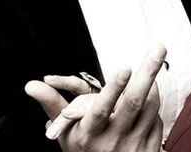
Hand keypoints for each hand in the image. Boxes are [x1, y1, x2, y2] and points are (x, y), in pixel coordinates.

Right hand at [26, 44, 166, 151]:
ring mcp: (133, 144)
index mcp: (89, 133)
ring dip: (152, 84)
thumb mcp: (65, 131)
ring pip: (150, 107)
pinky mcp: (149, 147)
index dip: (113, 88)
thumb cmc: (83, 149)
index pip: (102, 109)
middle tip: (159, 49)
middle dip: (148, 73)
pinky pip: (157, 119)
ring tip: (152, 68)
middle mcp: (112, 139)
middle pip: (134, 102)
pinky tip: (148, 97)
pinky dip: (153, 104)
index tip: (124, 68)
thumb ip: (52, 104)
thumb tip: (31, 85)